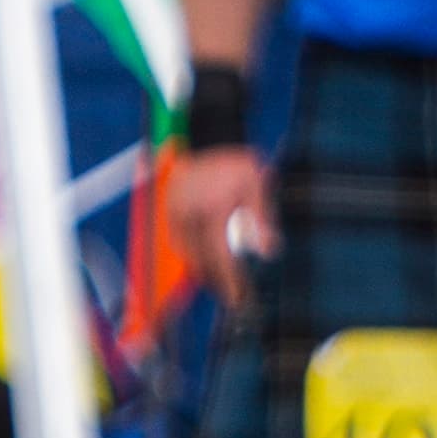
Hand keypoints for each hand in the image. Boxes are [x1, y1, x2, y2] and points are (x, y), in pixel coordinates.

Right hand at [170, 145, 271, 301]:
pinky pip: (178, 245)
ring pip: (187, 257)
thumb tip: (270, 252)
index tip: (240, 300)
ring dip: (204, 273)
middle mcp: (187, 217)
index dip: (229, 283)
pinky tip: (206, 264)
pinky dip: (193, 258)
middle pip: (200, 262)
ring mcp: (173, 215)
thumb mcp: (255, 184)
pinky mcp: (166, 213)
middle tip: (236, 297)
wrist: (205, 137)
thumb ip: (262, 218)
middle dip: (218, 283)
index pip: (220, 257)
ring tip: (223, 285)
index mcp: (210, 211)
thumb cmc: (233, 162)